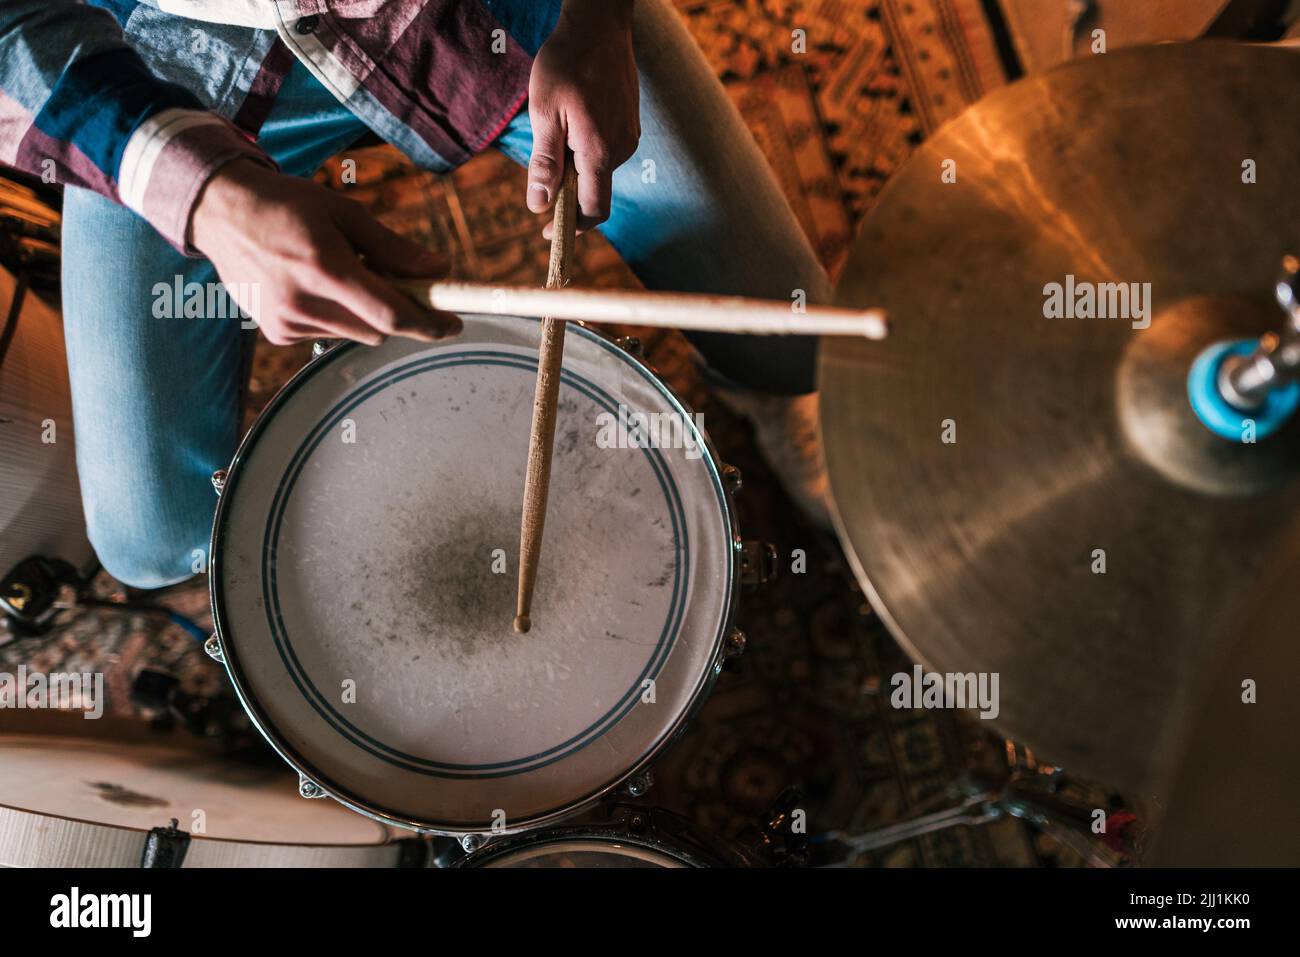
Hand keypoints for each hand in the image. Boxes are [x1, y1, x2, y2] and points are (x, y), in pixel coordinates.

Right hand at [189, 158, 460, 345]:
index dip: (429, 323)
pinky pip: (330, 334)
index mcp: (324, 267)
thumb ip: (394, 247)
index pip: (390, 313)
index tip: (453, 323)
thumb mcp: (345, 213)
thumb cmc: (288, 205)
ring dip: (366, 312)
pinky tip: (317, 285)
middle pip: (379, 329)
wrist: (221, 213)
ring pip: (357, 334)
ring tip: (344, 272)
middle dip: (398, 310)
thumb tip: (440, 270)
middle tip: (397, 279)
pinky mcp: (278, 333)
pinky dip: (339, 316)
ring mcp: (287, 322)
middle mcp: (303, 302)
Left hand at [526, 0, 638, 233]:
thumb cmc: (567, 64)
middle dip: (567, 190)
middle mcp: (622, 149)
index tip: (549, 233)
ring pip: (599, 168)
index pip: (592, 210)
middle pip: (594, 190)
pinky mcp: (630, 122)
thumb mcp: (544, 113)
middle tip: (541, 165)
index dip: (571, 229)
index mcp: (600, 152)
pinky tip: (572, 118)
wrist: (600, 24)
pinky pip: (606, 149)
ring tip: (557, 128)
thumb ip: (544, 163)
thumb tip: (539, 205)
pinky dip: (586, 148)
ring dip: (575, 164)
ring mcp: (629, 135)